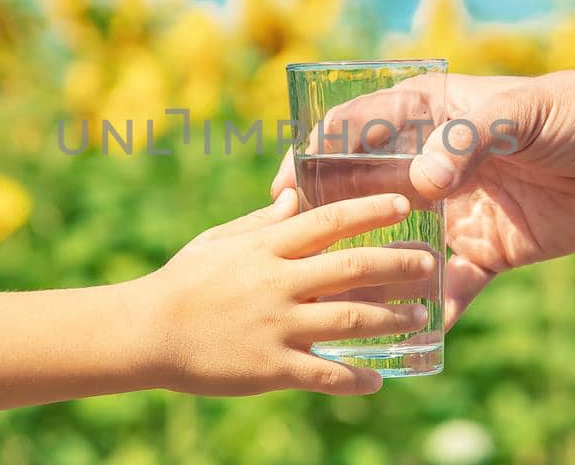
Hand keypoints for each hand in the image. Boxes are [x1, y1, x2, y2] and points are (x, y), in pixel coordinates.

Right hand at [135, 189, 436, 395]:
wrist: (144, 333)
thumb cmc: (181, 282)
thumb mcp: (218, 241)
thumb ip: (260, 223)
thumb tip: (293, 195)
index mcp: (265, 247)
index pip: (328, 220)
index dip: (370, 210)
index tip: (404, 204)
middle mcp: (278, 283)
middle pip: (353, 269)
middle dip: (399, 265)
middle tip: (430, 263)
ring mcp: (277, 326)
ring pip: (351, 321)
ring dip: (392, 319)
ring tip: (420, 316)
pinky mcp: (271, 367)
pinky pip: (325, 375)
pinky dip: (356, 379)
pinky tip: (378, 380)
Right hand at [272, 70, 574, 327]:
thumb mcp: (521, 114)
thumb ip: (469, 142)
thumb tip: (425, 184)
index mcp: (426, 118)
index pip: (351, 131)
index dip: (312, 156)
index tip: (283, 189)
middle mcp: (429, 166)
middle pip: (361, 196)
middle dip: (329, 228)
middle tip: (296, 262)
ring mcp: (454, 212)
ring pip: (397, 248)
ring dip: (373, 277)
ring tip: (342, 308)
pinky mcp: (485, 252)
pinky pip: (448, 288)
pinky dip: (430, 313)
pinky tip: (410, 340)